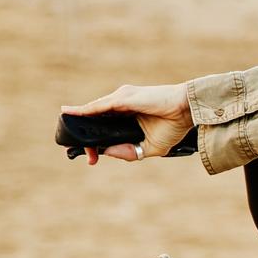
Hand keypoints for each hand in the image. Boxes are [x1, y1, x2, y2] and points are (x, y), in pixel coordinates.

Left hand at [64, 82, 192, 163]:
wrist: (187, 111)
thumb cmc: (174, 126)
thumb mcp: (150, 148)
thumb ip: (129, 152)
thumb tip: (106, 152)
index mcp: (129, 117)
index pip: (105, 128)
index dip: (97, 143)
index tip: (93, 158)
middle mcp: (122, 106)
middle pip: (96, 120)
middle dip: (87, 139)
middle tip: (88, 158)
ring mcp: (121, 99)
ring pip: (93, 112)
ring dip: (82, 126)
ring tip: (72, 140)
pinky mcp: (122, 98)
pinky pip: (97, 106)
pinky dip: (82, 111)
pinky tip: (70, 114)